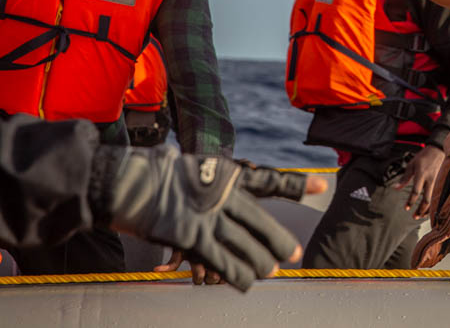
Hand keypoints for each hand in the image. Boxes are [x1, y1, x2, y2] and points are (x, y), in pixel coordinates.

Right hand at [103, 146, 326, 290]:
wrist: (125, 181)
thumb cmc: (152, 170)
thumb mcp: (188, 164)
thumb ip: (208, 178)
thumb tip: (216, 186)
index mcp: (226, 173)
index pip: (269, 180)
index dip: (297, 185)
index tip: (323, 187)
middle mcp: (223, 195)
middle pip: (262, 223)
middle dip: (278, 241)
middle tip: (292, 254)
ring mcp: (209, 218)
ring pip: (246, 246)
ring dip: (260, 262)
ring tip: (270, 272)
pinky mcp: (192, 238)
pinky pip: (222, 261)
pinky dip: (236, 276)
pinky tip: (246, 284)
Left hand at [396, 145, 445, 218]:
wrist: (437, 151)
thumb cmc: (423, 157)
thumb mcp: (411, 165)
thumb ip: (405, 178)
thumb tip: (396, 188)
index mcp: (421, 175)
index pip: (416, 191)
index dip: (410, 201)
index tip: (406, 208)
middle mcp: (430, 180)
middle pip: (427, 199)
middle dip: (420, 210)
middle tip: (414, 217)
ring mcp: (437, 182)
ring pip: (433, 200)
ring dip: (427, 210)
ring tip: (420, 216)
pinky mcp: (440, 183)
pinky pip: (437, 197)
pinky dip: (433, 205)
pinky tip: (429, 210)